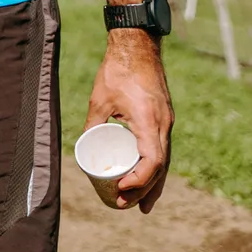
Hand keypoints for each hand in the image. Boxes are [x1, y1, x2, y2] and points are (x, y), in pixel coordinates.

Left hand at [87, 29, 173, 211]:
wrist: (138, 46)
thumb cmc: (117, 71)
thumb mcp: (99, 100)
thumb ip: (93, 124)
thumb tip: (85, 147)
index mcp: (149, 122)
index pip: (152, 161)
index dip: (140, 181)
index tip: (123, 191)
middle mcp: (163, 125)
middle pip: (160, 167)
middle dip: (145, 190)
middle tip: (126, 205)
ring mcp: (166, 122)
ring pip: (165, 160)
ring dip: (154, 183)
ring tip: (141, 205)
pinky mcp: (164, 117)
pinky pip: (163, 148)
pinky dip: (157, 166)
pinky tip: (149, 178)